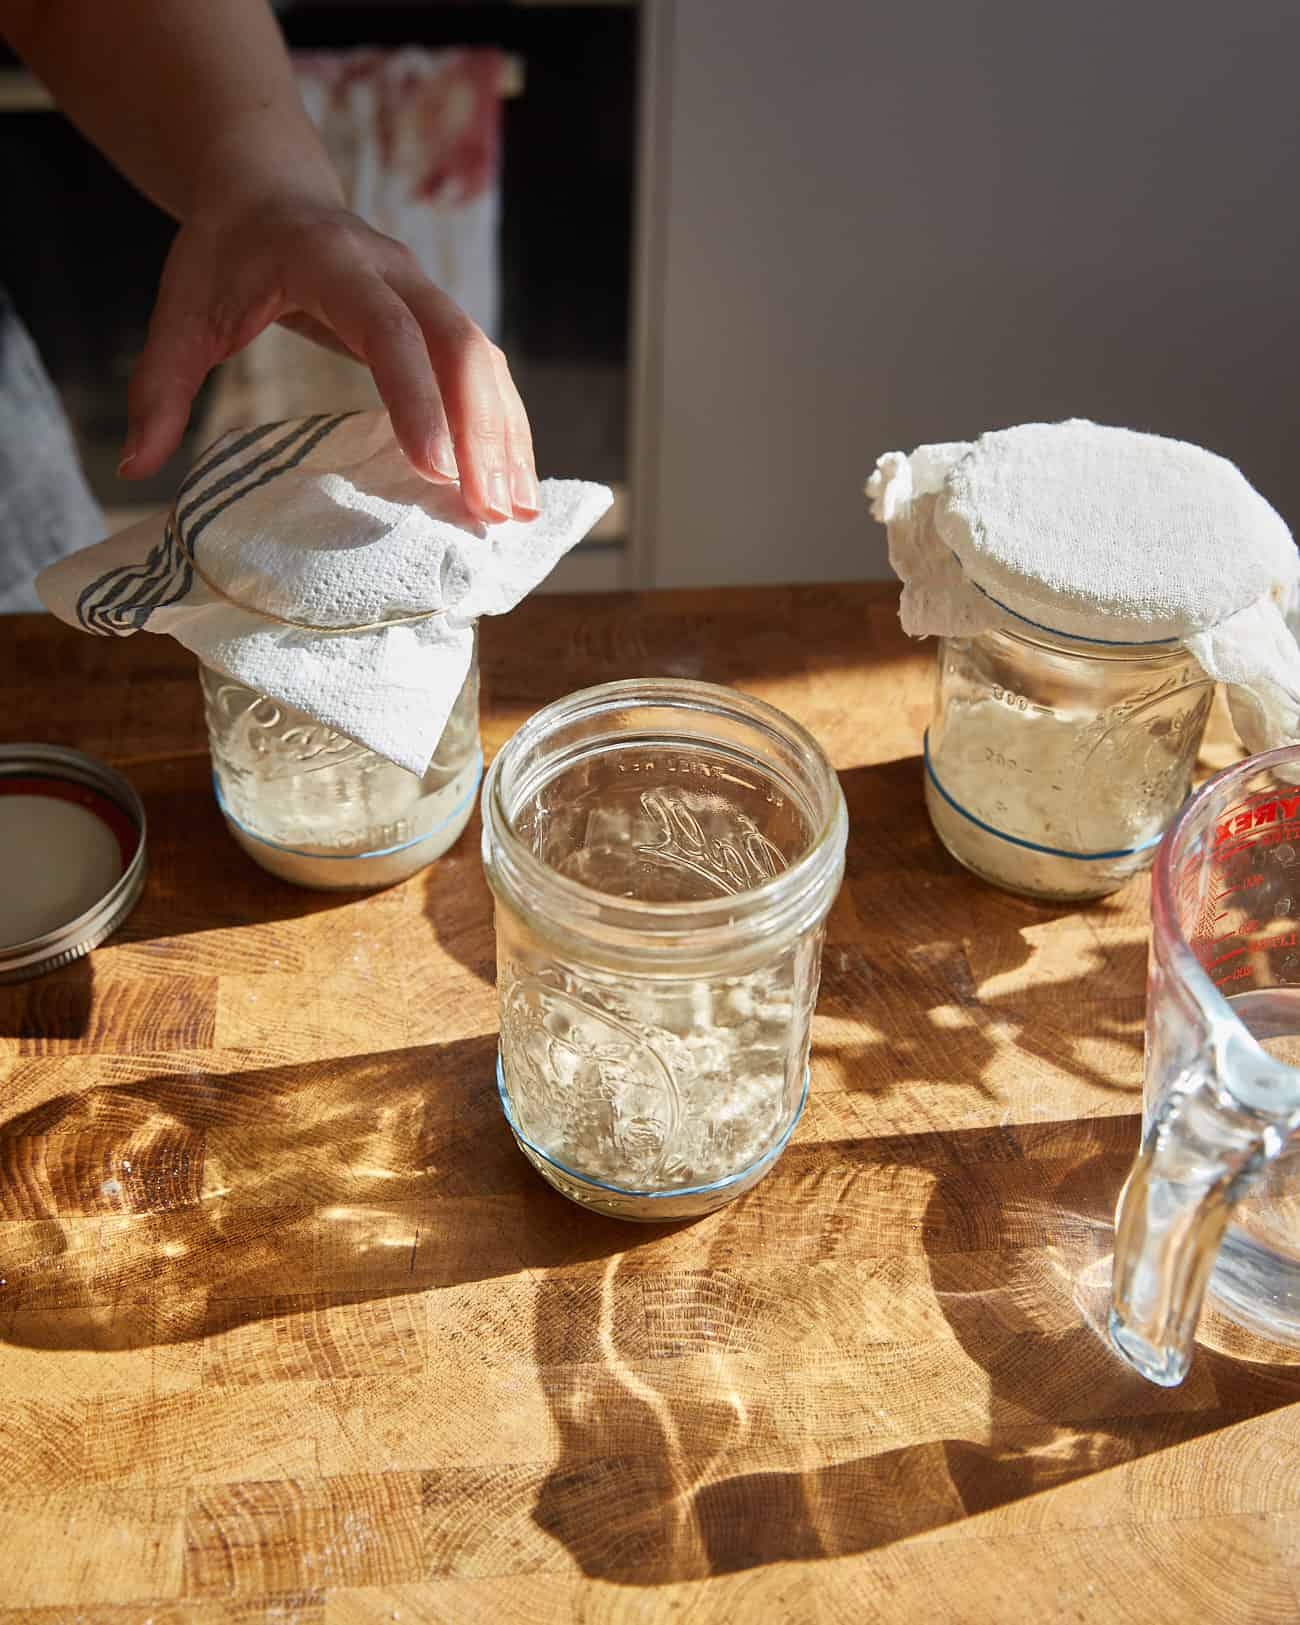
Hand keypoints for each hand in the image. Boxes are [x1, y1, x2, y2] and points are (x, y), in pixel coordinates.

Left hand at [119, 194, 537, 523]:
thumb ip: (159, 384)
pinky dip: (504, 428)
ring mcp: (427, 292)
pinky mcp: (440, 320)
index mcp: (332, 261)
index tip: (433, 469)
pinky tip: (513, 482)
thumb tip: (135, 468)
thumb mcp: (182, 310)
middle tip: (488, 510)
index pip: (387, 330)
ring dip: (506, 438)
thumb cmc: (225, 252)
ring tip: (515, 512)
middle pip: (459, 350)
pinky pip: (485, 374)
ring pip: (484, 364)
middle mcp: (396, 271)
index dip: (415, 397)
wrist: (268, 188)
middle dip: (482, 433)